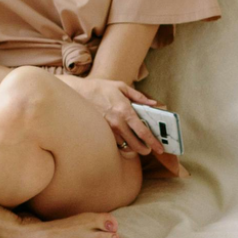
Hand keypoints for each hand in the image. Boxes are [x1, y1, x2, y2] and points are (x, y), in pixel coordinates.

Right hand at [64, 75, 183, 170]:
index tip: (160, 148)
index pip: (143, 131)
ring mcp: (108, 129)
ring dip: (133, 147)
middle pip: (135, 144)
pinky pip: (114, 143)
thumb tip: (153, 103)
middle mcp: (117, 123)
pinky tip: (124, 139)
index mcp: (125, 111)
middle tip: (149, 149)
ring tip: (137, 144)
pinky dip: (121, 144)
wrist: (78, 92)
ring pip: (125, 146)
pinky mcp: (100, 132)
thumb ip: (139, 96)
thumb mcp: (121, 87)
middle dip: (145, 150)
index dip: (153, 142)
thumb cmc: (100, 88)